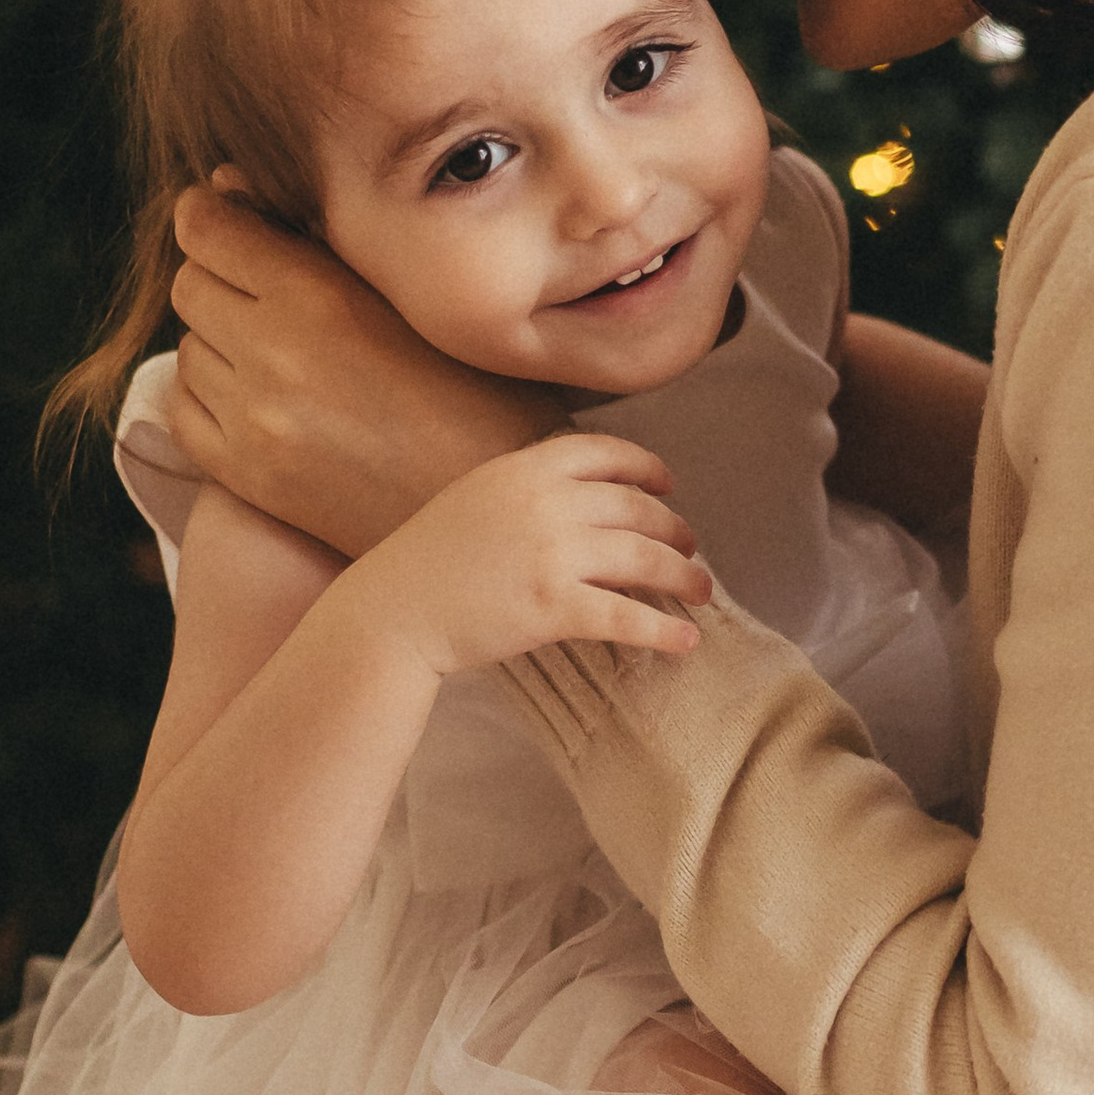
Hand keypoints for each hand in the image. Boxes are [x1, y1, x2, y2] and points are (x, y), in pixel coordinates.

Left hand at [170, 177, 575, 555]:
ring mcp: (254, 423)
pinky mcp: (247, 476)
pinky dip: (210, 392)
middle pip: (191, 284)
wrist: (500, 510)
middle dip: (221, 273)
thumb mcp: (420, 296)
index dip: (213, 213)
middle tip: (270, 283)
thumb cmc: (486, 390)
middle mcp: (275, 357)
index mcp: (322, 299)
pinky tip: (259, 393)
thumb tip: (226, 186)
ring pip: (190, 346)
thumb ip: (326, 241)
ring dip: (219, 335)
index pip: (211, 230)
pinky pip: (186, 410)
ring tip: (279, 344)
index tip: (230, 213)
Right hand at [344, 434, 714, 680]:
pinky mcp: (552, 606)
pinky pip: (626, 616)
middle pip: (636, 507)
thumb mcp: (475, 496)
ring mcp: (551, 553)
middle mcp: (545, 502)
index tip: (669, 484)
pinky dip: (663, 631)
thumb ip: (528, 488)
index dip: (647, 467)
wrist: (392, 611)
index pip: (605, 453)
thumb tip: (583, 495)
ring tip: (701, 592)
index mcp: (525, 469)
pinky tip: (685, 642)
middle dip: (673, 528)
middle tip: (691, 548)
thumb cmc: (429, 560)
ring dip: (684, 576)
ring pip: (644, 559)